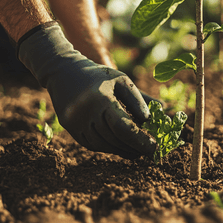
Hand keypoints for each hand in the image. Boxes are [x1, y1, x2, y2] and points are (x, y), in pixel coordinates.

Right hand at [18, 22, 155, 158]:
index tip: (154, 147)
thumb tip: (158, 115)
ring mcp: (76, 123)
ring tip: (137, 149)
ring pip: (104, 145)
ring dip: (122, 149)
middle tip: (150, 150)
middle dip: (134, 147)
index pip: (124, 127)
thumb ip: (139, 99)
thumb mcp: (121, 80)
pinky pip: (93, 145)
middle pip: (115, 139)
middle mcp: (86, 113)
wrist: (64, 72)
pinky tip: (121, 145)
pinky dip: (109, 147)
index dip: (140, 140)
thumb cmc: (98, 76)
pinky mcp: (70, 129)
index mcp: (101, 99)